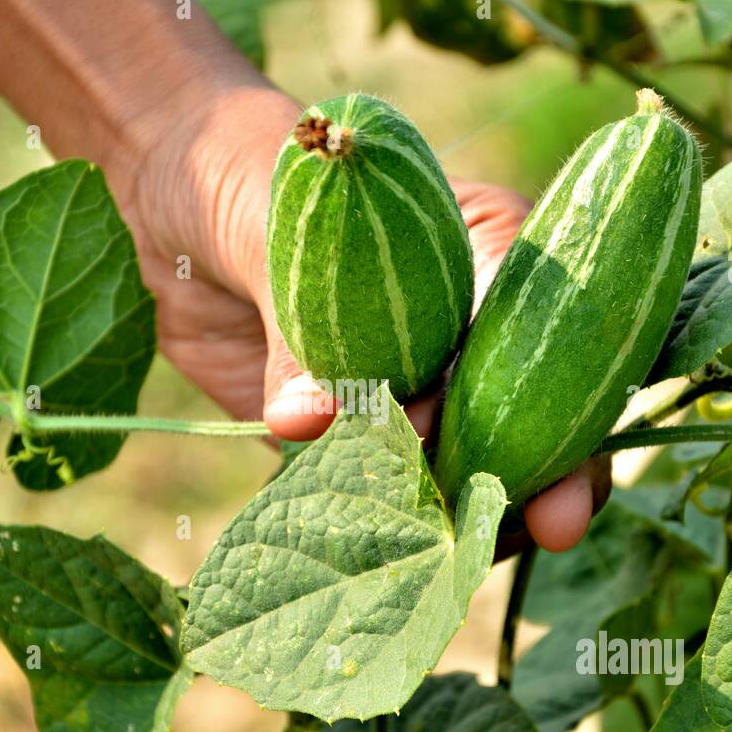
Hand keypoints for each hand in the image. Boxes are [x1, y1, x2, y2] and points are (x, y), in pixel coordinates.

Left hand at [118, 87, 609, 552]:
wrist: (172, 194)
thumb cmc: (246, 171)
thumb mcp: (278, 227)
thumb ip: (299, 328)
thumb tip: (307, 424)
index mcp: (486, 256)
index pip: (545, 338)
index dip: (558, 412)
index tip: (550, 478)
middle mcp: (463, 331)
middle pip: (521, 418)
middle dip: (535, 480)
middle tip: (544, 533)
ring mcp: (409, 388)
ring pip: (454, 468)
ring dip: (456, 514)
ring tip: (451, 558)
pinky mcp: (345, 432)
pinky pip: (371, 489)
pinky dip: (374, 524)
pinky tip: (380, 560)